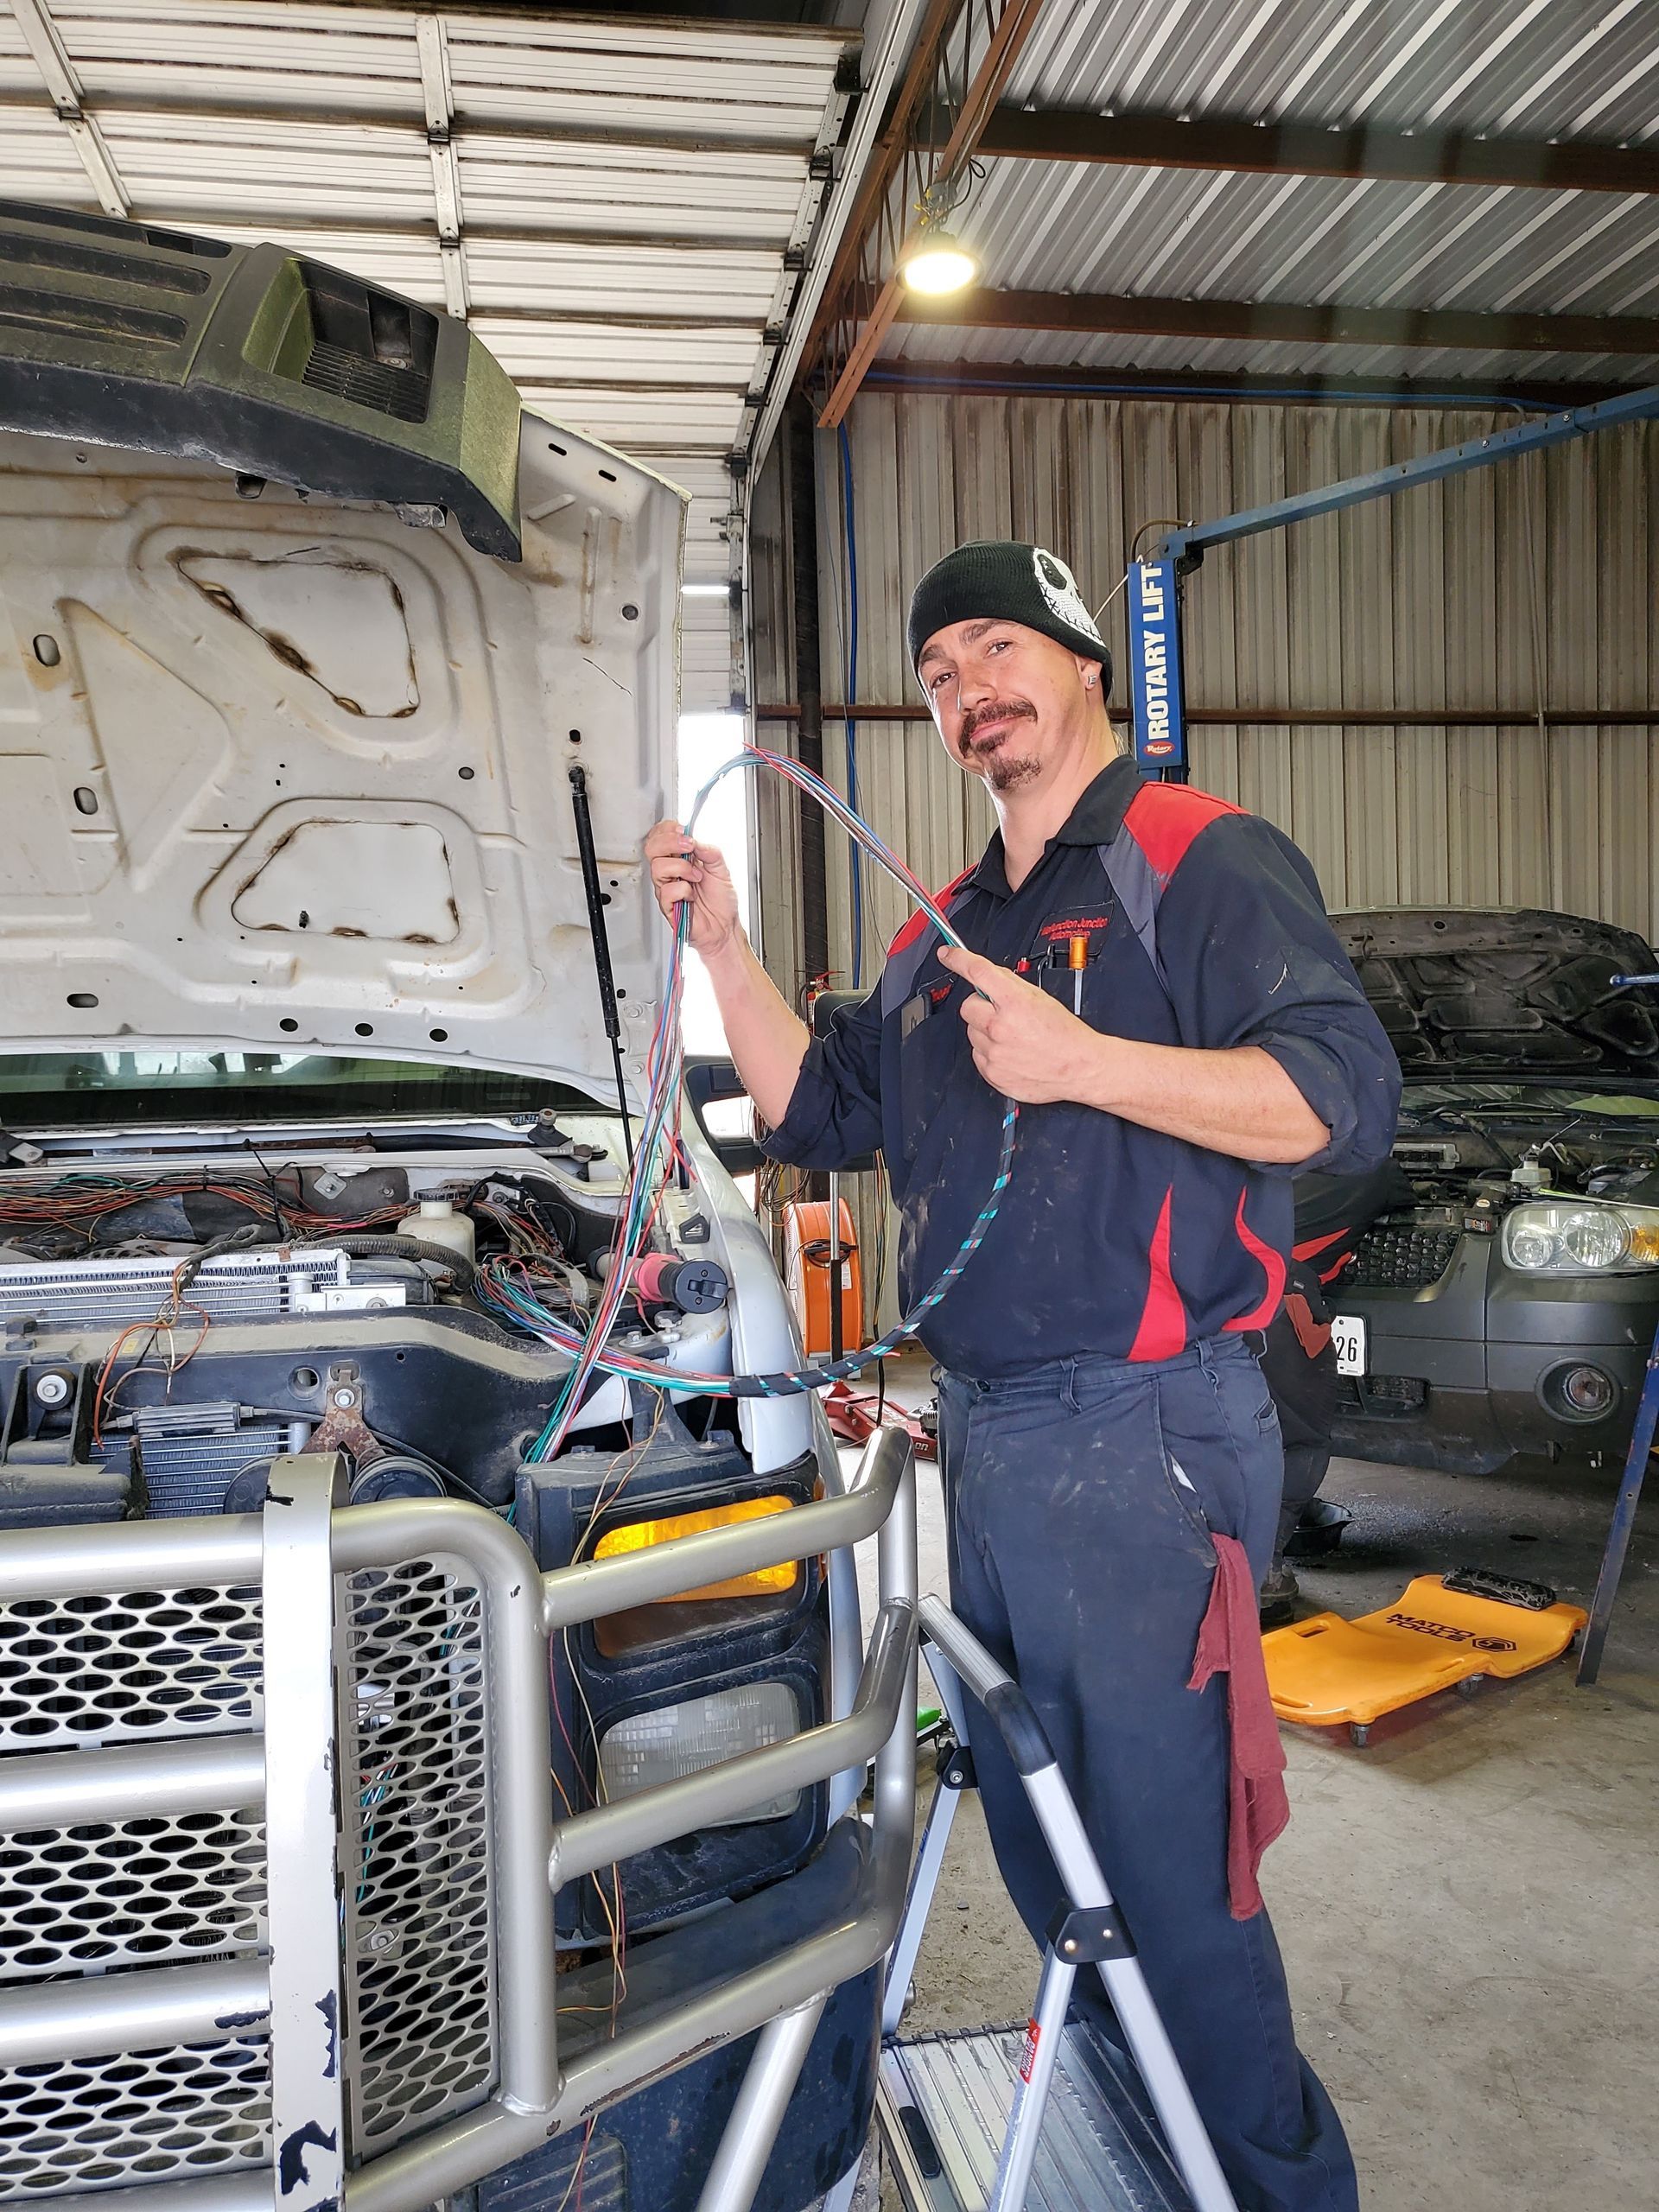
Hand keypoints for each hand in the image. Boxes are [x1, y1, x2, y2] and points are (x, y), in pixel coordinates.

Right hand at [645, 819, 741, 958]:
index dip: (668, 830)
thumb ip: (710, 851)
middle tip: (689, 847)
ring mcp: (667, 888)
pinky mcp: (667, 906)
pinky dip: (683, 890)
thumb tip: (697, 840)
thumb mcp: (722, 869)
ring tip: (697, 877)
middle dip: (671, 842)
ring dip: (682, 868)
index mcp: (681, 860)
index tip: (683, 831)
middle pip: (652, 848)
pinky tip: (691, 896)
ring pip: (658, 867)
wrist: (725, 928)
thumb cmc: (721, 902)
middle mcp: (671, 872)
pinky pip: (666, 891)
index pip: (661, 837)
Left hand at [937, 943, 1105, 1105]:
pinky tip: (1011, 1053)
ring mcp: (994, 1053)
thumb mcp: (1041, 998)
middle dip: (982, 1006)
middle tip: (1002, 1013)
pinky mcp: (992, 1073)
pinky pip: (977, 1055)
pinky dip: (990, 1052)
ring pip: (972, 1032)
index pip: (978, 972)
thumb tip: (991, 976)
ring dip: (986, 1031)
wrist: (1080, 1069)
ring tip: (1013, 1038)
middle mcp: (1000, 1028)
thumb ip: (1012, 984)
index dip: (958, 960)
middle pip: (968, 1006)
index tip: (948, 955)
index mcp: (1015, 1003)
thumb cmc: (1066, 1035)